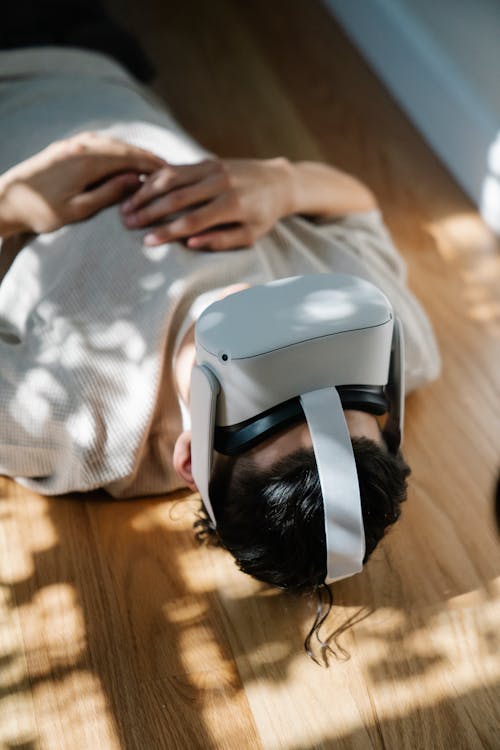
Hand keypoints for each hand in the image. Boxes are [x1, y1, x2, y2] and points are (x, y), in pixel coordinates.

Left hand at [0, 132, 164, 236]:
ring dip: (132, 152)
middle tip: (168, 167)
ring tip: (150, 164)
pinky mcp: (65, 147)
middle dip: (146, 156)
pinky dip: (117, 150)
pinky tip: (123, 159)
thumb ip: (109, 193)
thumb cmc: (42, 211)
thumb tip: (136, 179)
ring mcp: (72, 144)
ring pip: (112, 143)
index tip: (171, 171)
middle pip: (123, 146)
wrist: (7, 200)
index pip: (129, 157)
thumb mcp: (79, 209)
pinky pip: (99, 143)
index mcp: (87, 162)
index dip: (152, 163)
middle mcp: (81, 147)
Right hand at [120, 157, 293, 250]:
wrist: (278, 181)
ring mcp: (212, 168)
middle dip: (149, 212)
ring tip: (126, 207)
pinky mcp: (207, 160)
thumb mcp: (250, 235)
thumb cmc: (263, 215)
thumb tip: (190, 243)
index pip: (193, 221)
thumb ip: (222, 240)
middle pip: (176, 198)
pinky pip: (176, 168)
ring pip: (171, 178)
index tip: (147, 242)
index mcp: (232, 205)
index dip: (167, 232)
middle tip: (127, 223)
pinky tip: (138, 188)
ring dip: (146, 192)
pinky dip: (155, 178)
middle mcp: (220, 183)